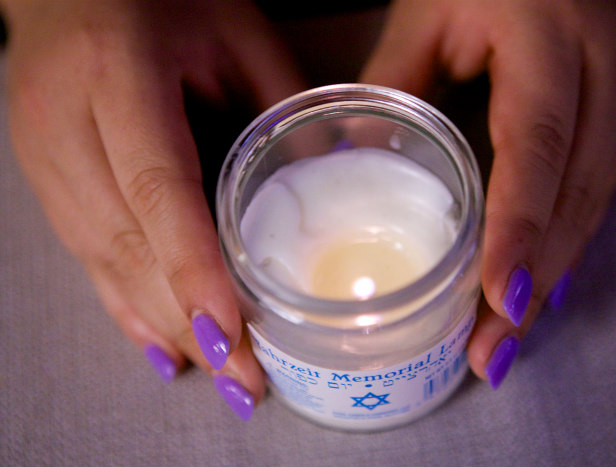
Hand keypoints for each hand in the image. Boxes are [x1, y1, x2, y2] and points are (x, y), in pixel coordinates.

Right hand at [2, 0, 304, 418]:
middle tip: (243, 378)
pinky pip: (83, 252)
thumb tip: (332, 171)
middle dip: (187, 318)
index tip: (233, 333)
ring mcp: (42, 150)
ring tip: (215, 373)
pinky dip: (124, 303)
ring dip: (159, 321)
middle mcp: (65, 121)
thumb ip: (280, 99)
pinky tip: (160, 342)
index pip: (157, 189)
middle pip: (127, 240)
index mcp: (118, 74)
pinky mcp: (41, 171)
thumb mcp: (234, 29)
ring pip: (101, 257)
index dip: (194, 268)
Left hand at [361, 0, 615, 386]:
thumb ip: (392, 80)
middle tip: (491, 348)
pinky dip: (573, 234)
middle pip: (573, 192)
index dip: (517, 230)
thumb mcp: (427, 11)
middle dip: (533, 279)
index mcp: (547, 39)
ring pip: (596, 197)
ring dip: (554, 270)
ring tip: (507, 330)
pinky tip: (545, 275)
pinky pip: (608, 181)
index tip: (495, 300)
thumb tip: (355, 155)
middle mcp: (608, 66)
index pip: (534, 148)